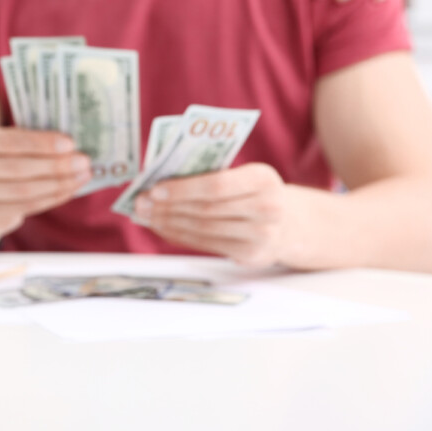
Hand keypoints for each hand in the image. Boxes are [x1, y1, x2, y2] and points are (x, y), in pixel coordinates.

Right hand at [0, 128, 91, 256]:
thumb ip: (24, 141)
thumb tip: (68, 145)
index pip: (10, 142)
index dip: (41, 143)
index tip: (69, 143)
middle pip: (20, 168)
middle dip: (56, 165)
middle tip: (83, 161)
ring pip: (26, 190)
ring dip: (60, 183)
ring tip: (82, 175)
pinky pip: (28, 207)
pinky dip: (53, 198)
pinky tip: (69, 189)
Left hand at [132, 163, 294, 267]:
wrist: (291, 223)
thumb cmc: (253, 192)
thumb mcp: (244, 176)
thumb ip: (211, 174)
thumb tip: (159, 181)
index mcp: (263, 178)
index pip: (217, 185)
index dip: (183, 189)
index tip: (154, 189)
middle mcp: (267, 208)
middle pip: (206, 210)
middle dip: (168, 207)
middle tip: (140, 203)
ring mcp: (262, 235)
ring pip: (203, 229)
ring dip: (169, 223)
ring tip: (146, 215)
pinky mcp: (251, 256)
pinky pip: (206, 245)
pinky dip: (180, 236)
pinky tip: (163, 228)